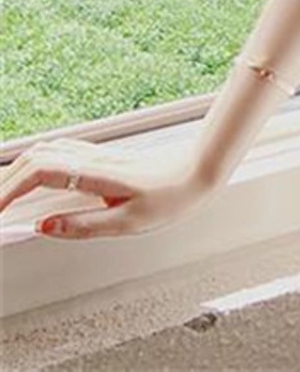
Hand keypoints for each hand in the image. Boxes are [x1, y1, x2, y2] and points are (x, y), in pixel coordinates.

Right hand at [0, 137, 216, 239]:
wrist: (201, 168)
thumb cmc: (173, 195)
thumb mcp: (129, 222)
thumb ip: (83, 225)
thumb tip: (44, 226)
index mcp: (95, 174)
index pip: (38, 173)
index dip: (8, 190)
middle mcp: (92, 159)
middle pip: (34, 158)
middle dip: (6, 182)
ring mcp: (97, 155)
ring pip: (46, 151)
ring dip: (19, 170)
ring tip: (5, 197)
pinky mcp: (103, 157)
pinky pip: (61, 151)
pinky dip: (37, 163)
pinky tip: (35, 176)